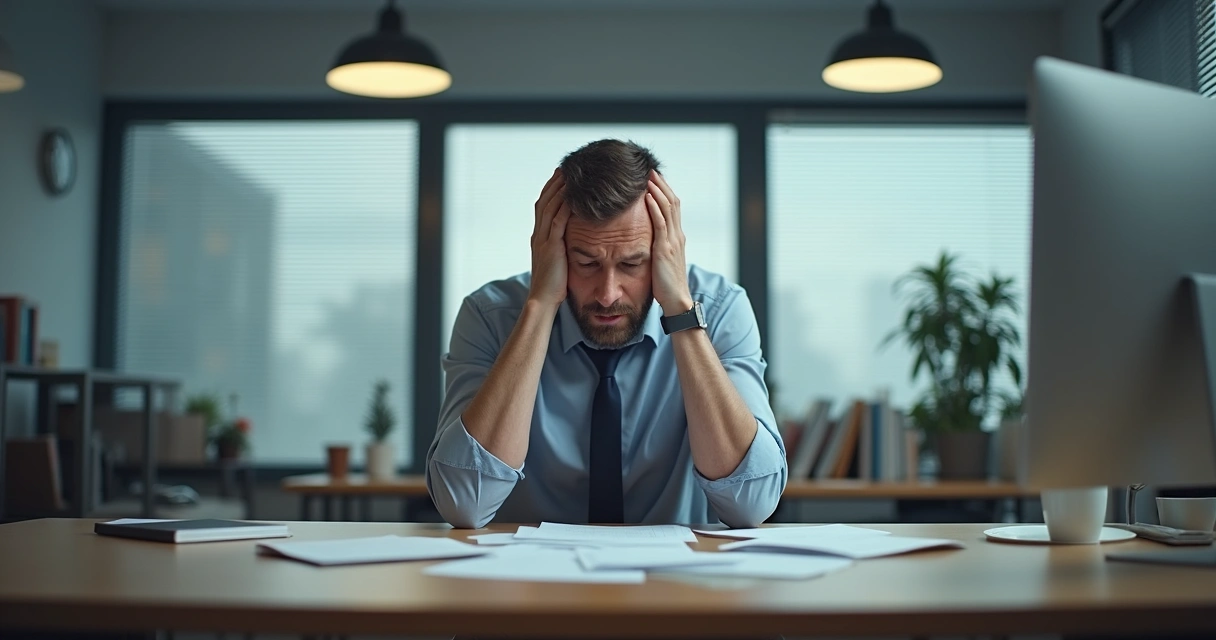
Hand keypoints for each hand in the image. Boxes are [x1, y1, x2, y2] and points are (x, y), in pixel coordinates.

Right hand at [528, 168, 570, 309]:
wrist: (543, 300)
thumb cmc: (552, 285)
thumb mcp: (555, 261)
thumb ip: (560, 247)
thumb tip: (570, 240)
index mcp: (539, 237)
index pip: (543, 207)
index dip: (550, 190)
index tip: (560, 177)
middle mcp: (538, 235)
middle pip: (544, 201)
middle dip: (555, 184)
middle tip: (565, 168)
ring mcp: (543, 240)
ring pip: (550, 207)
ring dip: (560, 190)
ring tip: (570, 175)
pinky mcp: (552, 247)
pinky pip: (558, 221)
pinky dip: (565, 206)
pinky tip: (574, 196)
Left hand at [645, 170, 692, 314]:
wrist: (676, 301)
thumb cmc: (666, 284)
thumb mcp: (662, 261)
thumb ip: (658, 247)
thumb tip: (647, 238)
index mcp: (677, 237)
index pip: (673, 207)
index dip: (664, 191)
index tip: (654, 178)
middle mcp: (677, 235)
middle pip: (672, 202)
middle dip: (661, 185)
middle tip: (650, 169)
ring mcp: (673, 241)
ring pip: (668, 208)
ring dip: (658, 191)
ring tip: (648, 177)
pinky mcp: (665, 249)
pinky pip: (661, 223)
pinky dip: (655, 207)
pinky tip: (648, 197)